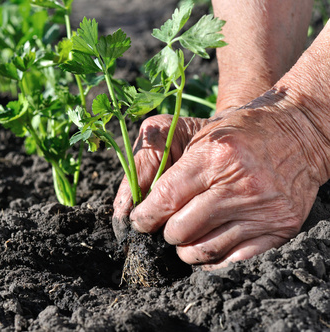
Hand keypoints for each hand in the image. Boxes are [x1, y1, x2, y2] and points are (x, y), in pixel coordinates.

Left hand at [114, 91, 322, 268]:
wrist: (298, 133)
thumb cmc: (238, 132)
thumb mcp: (195, 130)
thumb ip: (158, 157)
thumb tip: (129, 202)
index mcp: (214, 156)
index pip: (165, 198)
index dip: (145, 216)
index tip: (140, 221)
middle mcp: (239, 184)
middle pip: (181, 229)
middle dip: (164, 231)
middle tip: (165, 226)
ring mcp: (262, 209)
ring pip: (205, 249)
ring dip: (186, 249)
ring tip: (184, 237)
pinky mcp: (280, 227)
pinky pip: (235, 260)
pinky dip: (214, 259)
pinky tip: (207, 246)